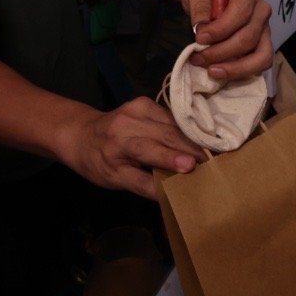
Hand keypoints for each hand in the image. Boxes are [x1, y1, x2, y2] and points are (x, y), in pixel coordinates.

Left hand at [62, 98, 205, 198]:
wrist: (81, 134)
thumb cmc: (99, 163)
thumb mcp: (116, 181)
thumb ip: (144, 185)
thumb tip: (175, 193)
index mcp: (115, 146)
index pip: (146, 152)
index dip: (169, 160)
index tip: (191, 167)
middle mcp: (126, 124)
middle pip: (165, 136)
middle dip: (191, 149)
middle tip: (215, 163)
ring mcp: (136, 108)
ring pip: (172, 125)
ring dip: (193, 138)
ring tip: (212, 152)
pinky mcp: (144, 101)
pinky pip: (171, 117)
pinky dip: (185, 129)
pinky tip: (198, 138)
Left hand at [182, 0, 271, 81]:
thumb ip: (199, 4)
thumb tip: (202, 27)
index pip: (240, 13)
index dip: (220, 30)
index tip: (199, 39)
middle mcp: (262, 11)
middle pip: (248, 38)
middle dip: (221, 52)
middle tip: (197, 58)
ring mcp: (265, 30)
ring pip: (261, 56)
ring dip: (235, 68)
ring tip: (212, 72)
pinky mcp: (262, 46)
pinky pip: (259, 65)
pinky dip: (242, 73)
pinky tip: (222, 74)